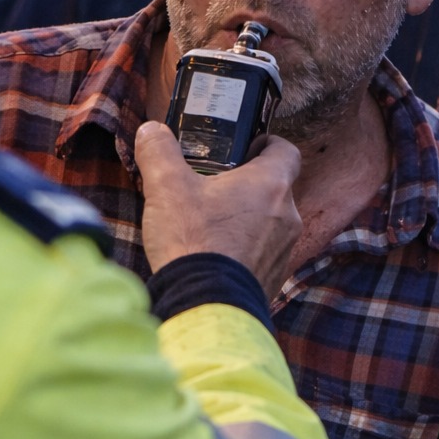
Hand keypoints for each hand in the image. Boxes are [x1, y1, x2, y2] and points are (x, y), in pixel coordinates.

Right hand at [135, 122, 301, 298]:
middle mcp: (288, 216)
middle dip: (249, 185)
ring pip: (271, 223)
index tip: (249, 147)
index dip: (269, 144)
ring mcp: (284, 250)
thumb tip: (151, 131)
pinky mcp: (275, 278)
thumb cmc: (193, 242)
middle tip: (217, 187)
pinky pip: (264, 254)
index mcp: (270, 185)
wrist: (206, 306)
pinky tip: (216, 256)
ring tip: (212, 224)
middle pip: (276, 188)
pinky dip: (246, 250)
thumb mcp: (166, 188)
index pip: (286, 151)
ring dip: (248, 219)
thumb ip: (159, 152)